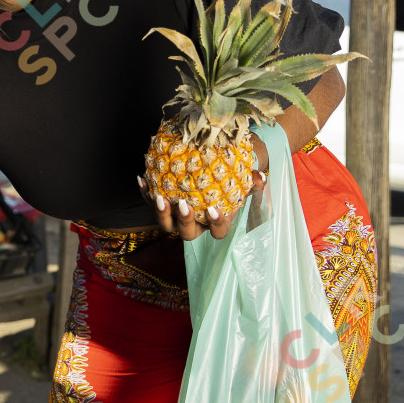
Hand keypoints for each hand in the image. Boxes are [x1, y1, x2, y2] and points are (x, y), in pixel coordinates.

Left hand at [141, 136, 267, 240]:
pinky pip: (151, 202)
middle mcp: (196, 224)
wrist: (215, 169)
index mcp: (215, 223)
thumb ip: (253, 181)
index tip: (213, 209)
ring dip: (161, 212)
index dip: (215, 224)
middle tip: (183, 204)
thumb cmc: (231, 179)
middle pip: (187, 233)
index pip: (218, 231)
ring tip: (159, 196)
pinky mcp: (164, 204)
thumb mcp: (244, 180)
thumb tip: (260, 178)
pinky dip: (146, 193)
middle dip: (184, 221)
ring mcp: (177, 216)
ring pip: (167, 224)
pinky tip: (142, 178)